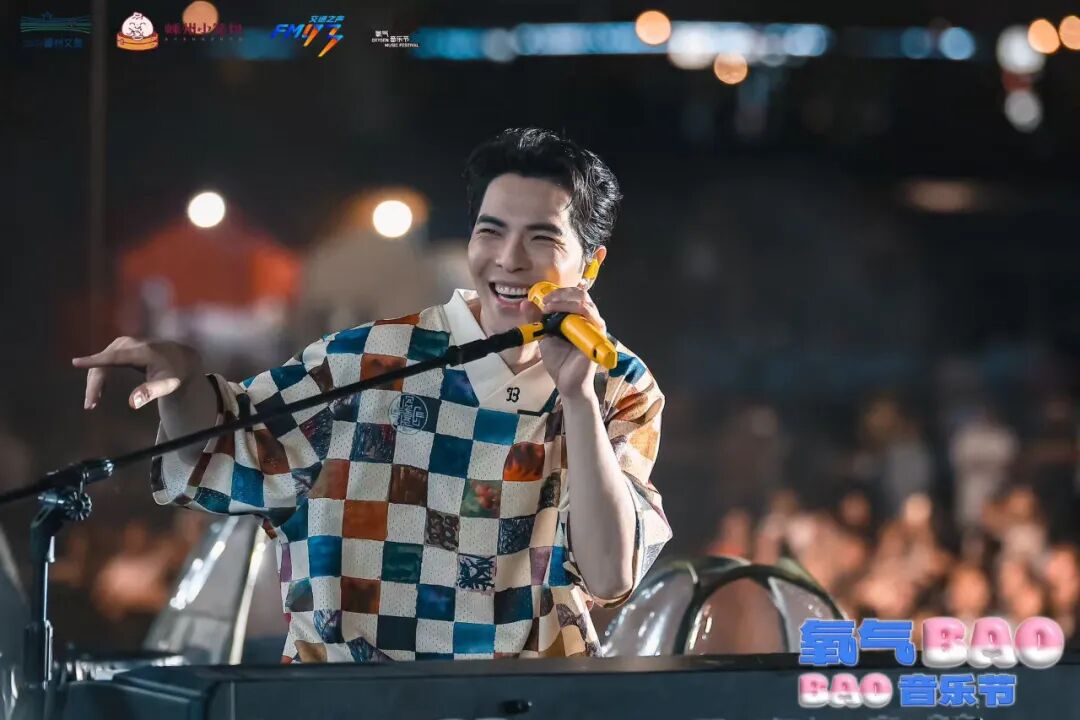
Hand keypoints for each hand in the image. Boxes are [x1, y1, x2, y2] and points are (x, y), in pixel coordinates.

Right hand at [72, 336, 202, 410]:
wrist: (180, 358)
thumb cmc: (174, 372)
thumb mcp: (167, 384)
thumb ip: (151, 392)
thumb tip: (132, 403)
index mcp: (141, 351)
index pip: (114, 356)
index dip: (95, 360)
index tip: (76, 362)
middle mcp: (129, 344)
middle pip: (104, 363)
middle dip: (94, 384)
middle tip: (90, 405)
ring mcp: (123, 344)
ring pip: (101, 363)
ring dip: (94, 382)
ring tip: (93, 403)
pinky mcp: (120, 347)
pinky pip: (104, 361)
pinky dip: (99, 376)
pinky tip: (100, 392)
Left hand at [536, 285, 605, 400]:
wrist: (566, 382)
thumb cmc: (559, 360)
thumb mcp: (544, 335)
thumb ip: (537, 319)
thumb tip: (525, 302)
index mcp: (578, 317)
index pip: (574, 295)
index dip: (559, 292)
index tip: (542, 299)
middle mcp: (589, 320)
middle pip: (581, 295)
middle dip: (561, 294)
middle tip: (545, 301)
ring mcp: (595, 327)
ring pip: (585, 303)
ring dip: (564, 301)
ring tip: (547, 308)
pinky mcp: (597, 336)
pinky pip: (589, 317)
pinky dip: (572, 312)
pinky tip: (557, 318)